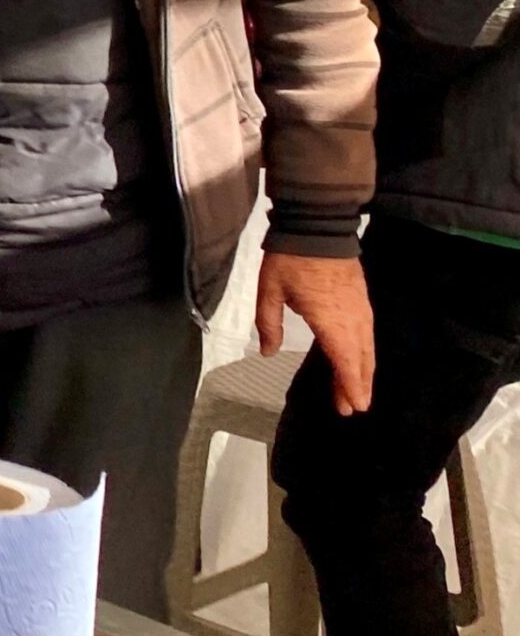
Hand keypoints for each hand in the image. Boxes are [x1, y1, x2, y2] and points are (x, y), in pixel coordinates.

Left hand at [256, 250, 374, 414]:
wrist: (317, 227)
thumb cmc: (290, 259)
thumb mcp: (269, 292)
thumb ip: (269, 324)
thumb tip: (268, 351)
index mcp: (330, 320)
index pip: (344, 360)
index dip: (349, 385)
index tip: (353, 406)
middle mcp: (352, 319)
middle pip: (360, 359)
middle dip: (357, 385)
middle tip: (352, 408)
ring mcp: (361, 308)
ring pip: (367, 347)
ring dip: (364, 371)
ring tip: (357, 392)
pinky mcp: (363, 300)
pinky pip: (368, 334)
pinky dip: (365, 353)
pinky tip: (359, 360)